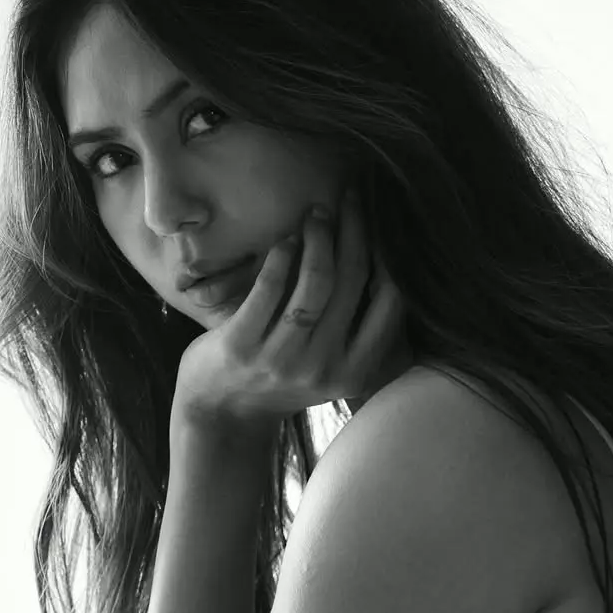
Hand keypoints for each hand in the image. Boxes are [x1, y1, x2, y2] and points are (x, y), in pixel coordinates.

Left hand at [171, 186, 406, 432]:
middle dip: (356, 232)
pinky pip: (268, 289)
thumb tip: (388, 260)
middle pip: (352, 284)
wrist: (222, 413)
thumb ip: (357, 330)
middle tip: (352, 199)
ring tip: (318, 214)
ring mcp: (281, 360)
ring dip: (320, 239)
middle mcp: (322, 369)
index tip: (383, 223)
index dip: (390, 257)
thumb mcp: (331, 367)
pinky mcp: (240, 347)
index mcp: (353, 373)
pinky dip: (282, 257)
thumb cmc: (282, 377)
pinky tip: (286, 238)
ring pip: (315, 284)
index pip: (390, 305)